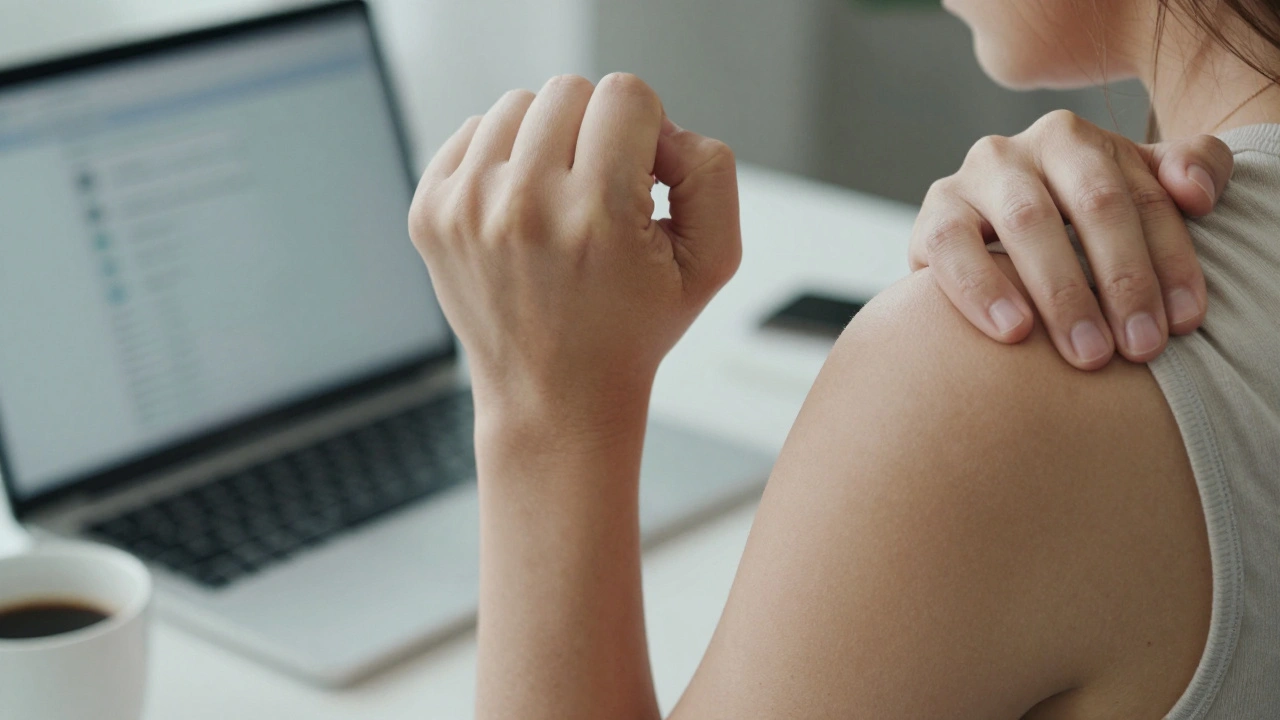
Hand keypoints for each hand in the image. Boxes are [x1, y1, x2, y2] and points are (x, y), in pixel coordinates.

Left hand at [409, 74, 740, 425]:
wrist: (554, 398)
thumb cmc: (632, 329)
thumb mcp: (712, 260)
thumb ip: (710, 169)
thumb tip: (658, 125)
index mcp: (599, 215)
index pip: (625, 94)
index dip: (646, 132)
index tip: (640, 183)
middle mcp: (525, 207)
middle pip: (569, 90)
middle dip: (595, 131)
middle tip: (600, 195)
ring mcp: (467, 209)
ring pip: (517, 103)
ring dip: (546, 141)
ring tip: (559, 203)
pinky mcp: (430, 213)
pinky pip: (473, 132)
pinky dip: (502, 160)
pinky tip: (521, 212)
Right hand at [910, 109, 1233, 369]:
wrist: (976, 251)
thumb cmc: (1066, 233)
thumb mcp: (1131, 193)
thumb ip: (1189, 171)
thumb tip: (1197, 194)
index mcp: (1077, 140)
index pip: (1141, 196)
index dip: (1171, 259)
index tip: (1185, 323)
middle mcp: (1023, 149)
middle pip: (1093, 204)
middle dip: (1124, 280)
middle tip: (1141, 348)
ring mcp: (971, 179)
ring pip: (1028, 223)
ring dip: (1064, 292)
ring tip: (1088, 353)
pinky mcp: (930, 219)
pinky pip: (952, 248)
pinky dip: (983, 289)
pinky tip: (1014, 331)